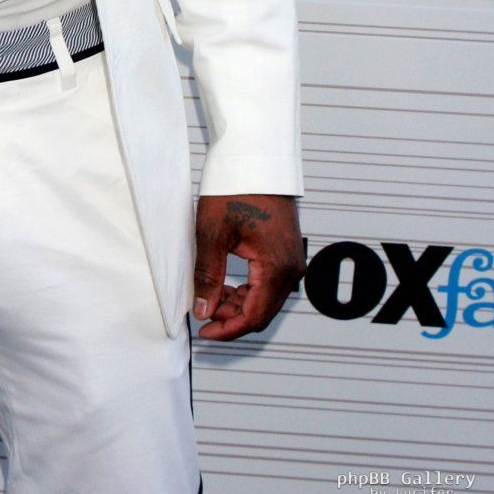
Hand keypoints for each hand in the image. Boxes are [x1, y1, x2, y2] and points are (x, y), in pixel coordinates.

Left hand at [191, 193, 304, 340]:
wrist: (255, 161)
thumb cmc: (235, 188)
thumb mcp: (213, 233)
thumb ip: (208, 275)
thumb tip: (203, 310)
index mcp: (276, 266)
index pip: (253, 316)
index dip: (228, 329)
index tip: (205, 333)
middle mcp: (291, 268)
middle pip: (262, 312)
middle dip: (231, 318)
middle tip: (202, 314)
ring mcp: (291, 261)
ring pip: (266, 300)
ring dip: (238, 305)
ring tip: (209, 298)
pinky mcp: (285, 253)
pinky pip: (269, 284)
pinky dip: (247, 291)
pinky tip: (226, 286)